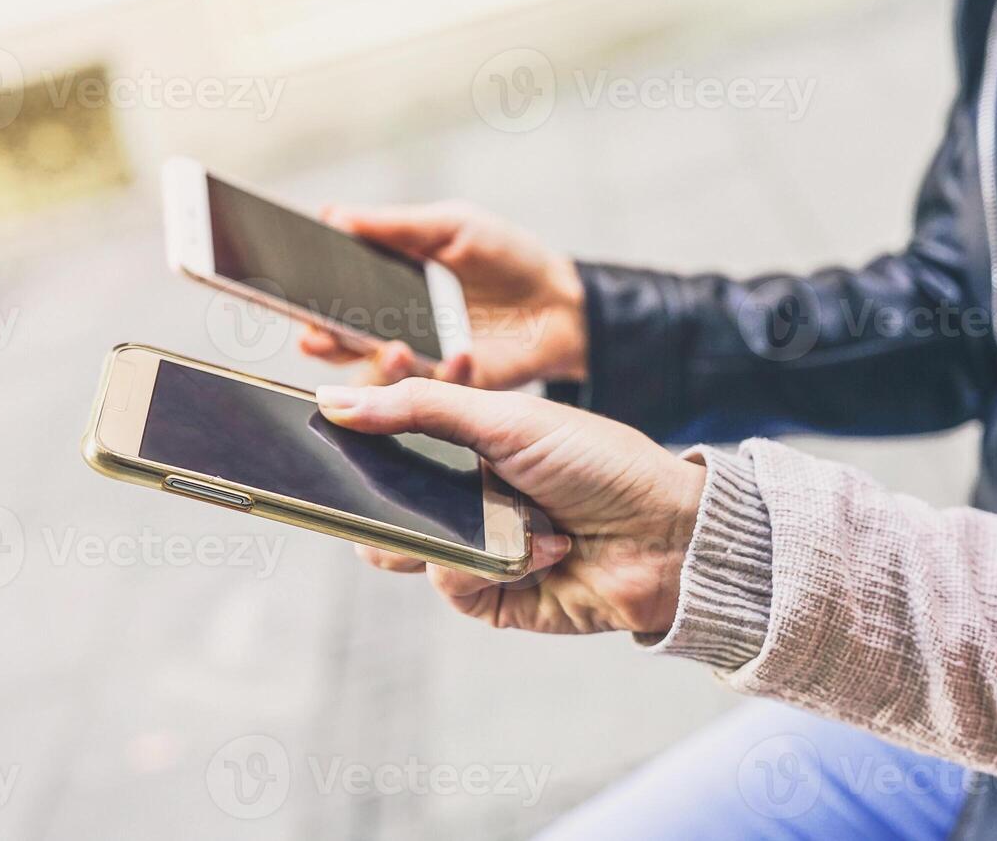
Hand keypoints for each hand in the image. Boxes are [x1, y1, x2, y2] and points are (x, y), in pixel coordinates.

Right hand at [299, 201, 587, 389]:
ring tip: (390, 347)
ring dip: (380, 364)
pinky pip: (441, 388)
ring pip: (382, 375)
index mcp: (384, 286)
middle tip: (317, 334)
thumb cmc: (505, 255)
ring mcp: (424, 360)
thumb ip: (394, 225)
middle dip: (325, 340)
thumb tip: (332, 213)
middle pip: (342, 342)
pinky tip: (461, 355)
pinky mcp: (458, 387)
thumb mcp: (451, 225)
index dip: (305, 296)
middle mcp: (394, 327)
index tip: (286, 291)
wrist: (563, 299)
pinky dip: (450, 371)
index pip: (331, 294)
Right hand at [316, 379, 706, 634]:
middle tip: (369, 483)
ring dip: (443, 531)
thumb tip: (335, 399)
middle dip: (379, 492)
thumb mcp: (507, 419)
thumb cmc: (600, 462)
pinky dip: (489, 565)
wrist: (669, 534)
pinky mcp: (493, 597)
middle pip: (384, 500)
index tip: (327, 410)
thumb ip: (421, 407)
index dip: (361, 427)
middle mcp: (465, 497)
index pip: (390, 437)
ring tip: (488, 517)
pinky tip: (542, 549)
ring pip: (407, 546)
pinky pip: (452, 586)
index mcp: (467, 444)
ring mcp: (477, 548)